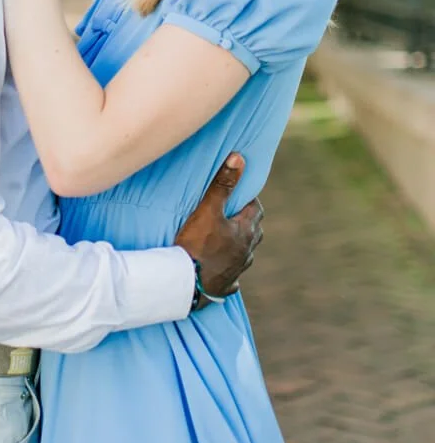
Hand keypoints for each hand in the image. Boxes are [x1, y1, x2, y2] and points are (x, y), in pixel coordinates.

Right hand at [174, 153, 263, 305]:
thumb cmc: (198, 245)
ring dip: (240, 243)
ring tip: (227, 236)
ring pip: (246, 253)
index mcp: (246, 231)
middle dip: (247, 220)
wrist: (187, 283)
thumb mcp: (208, 209)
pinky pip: (234, 276)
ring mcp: (239, 269)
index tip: (239, 193)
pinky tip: (223, 268)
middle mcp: (247, 251)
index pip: (256, 209)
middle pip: (255, 231)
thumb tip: (239, 157)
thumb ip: (223, 184)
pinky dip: (230, 269)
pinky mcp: (227, 284)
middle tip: (232, 211)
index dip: (249, 199)